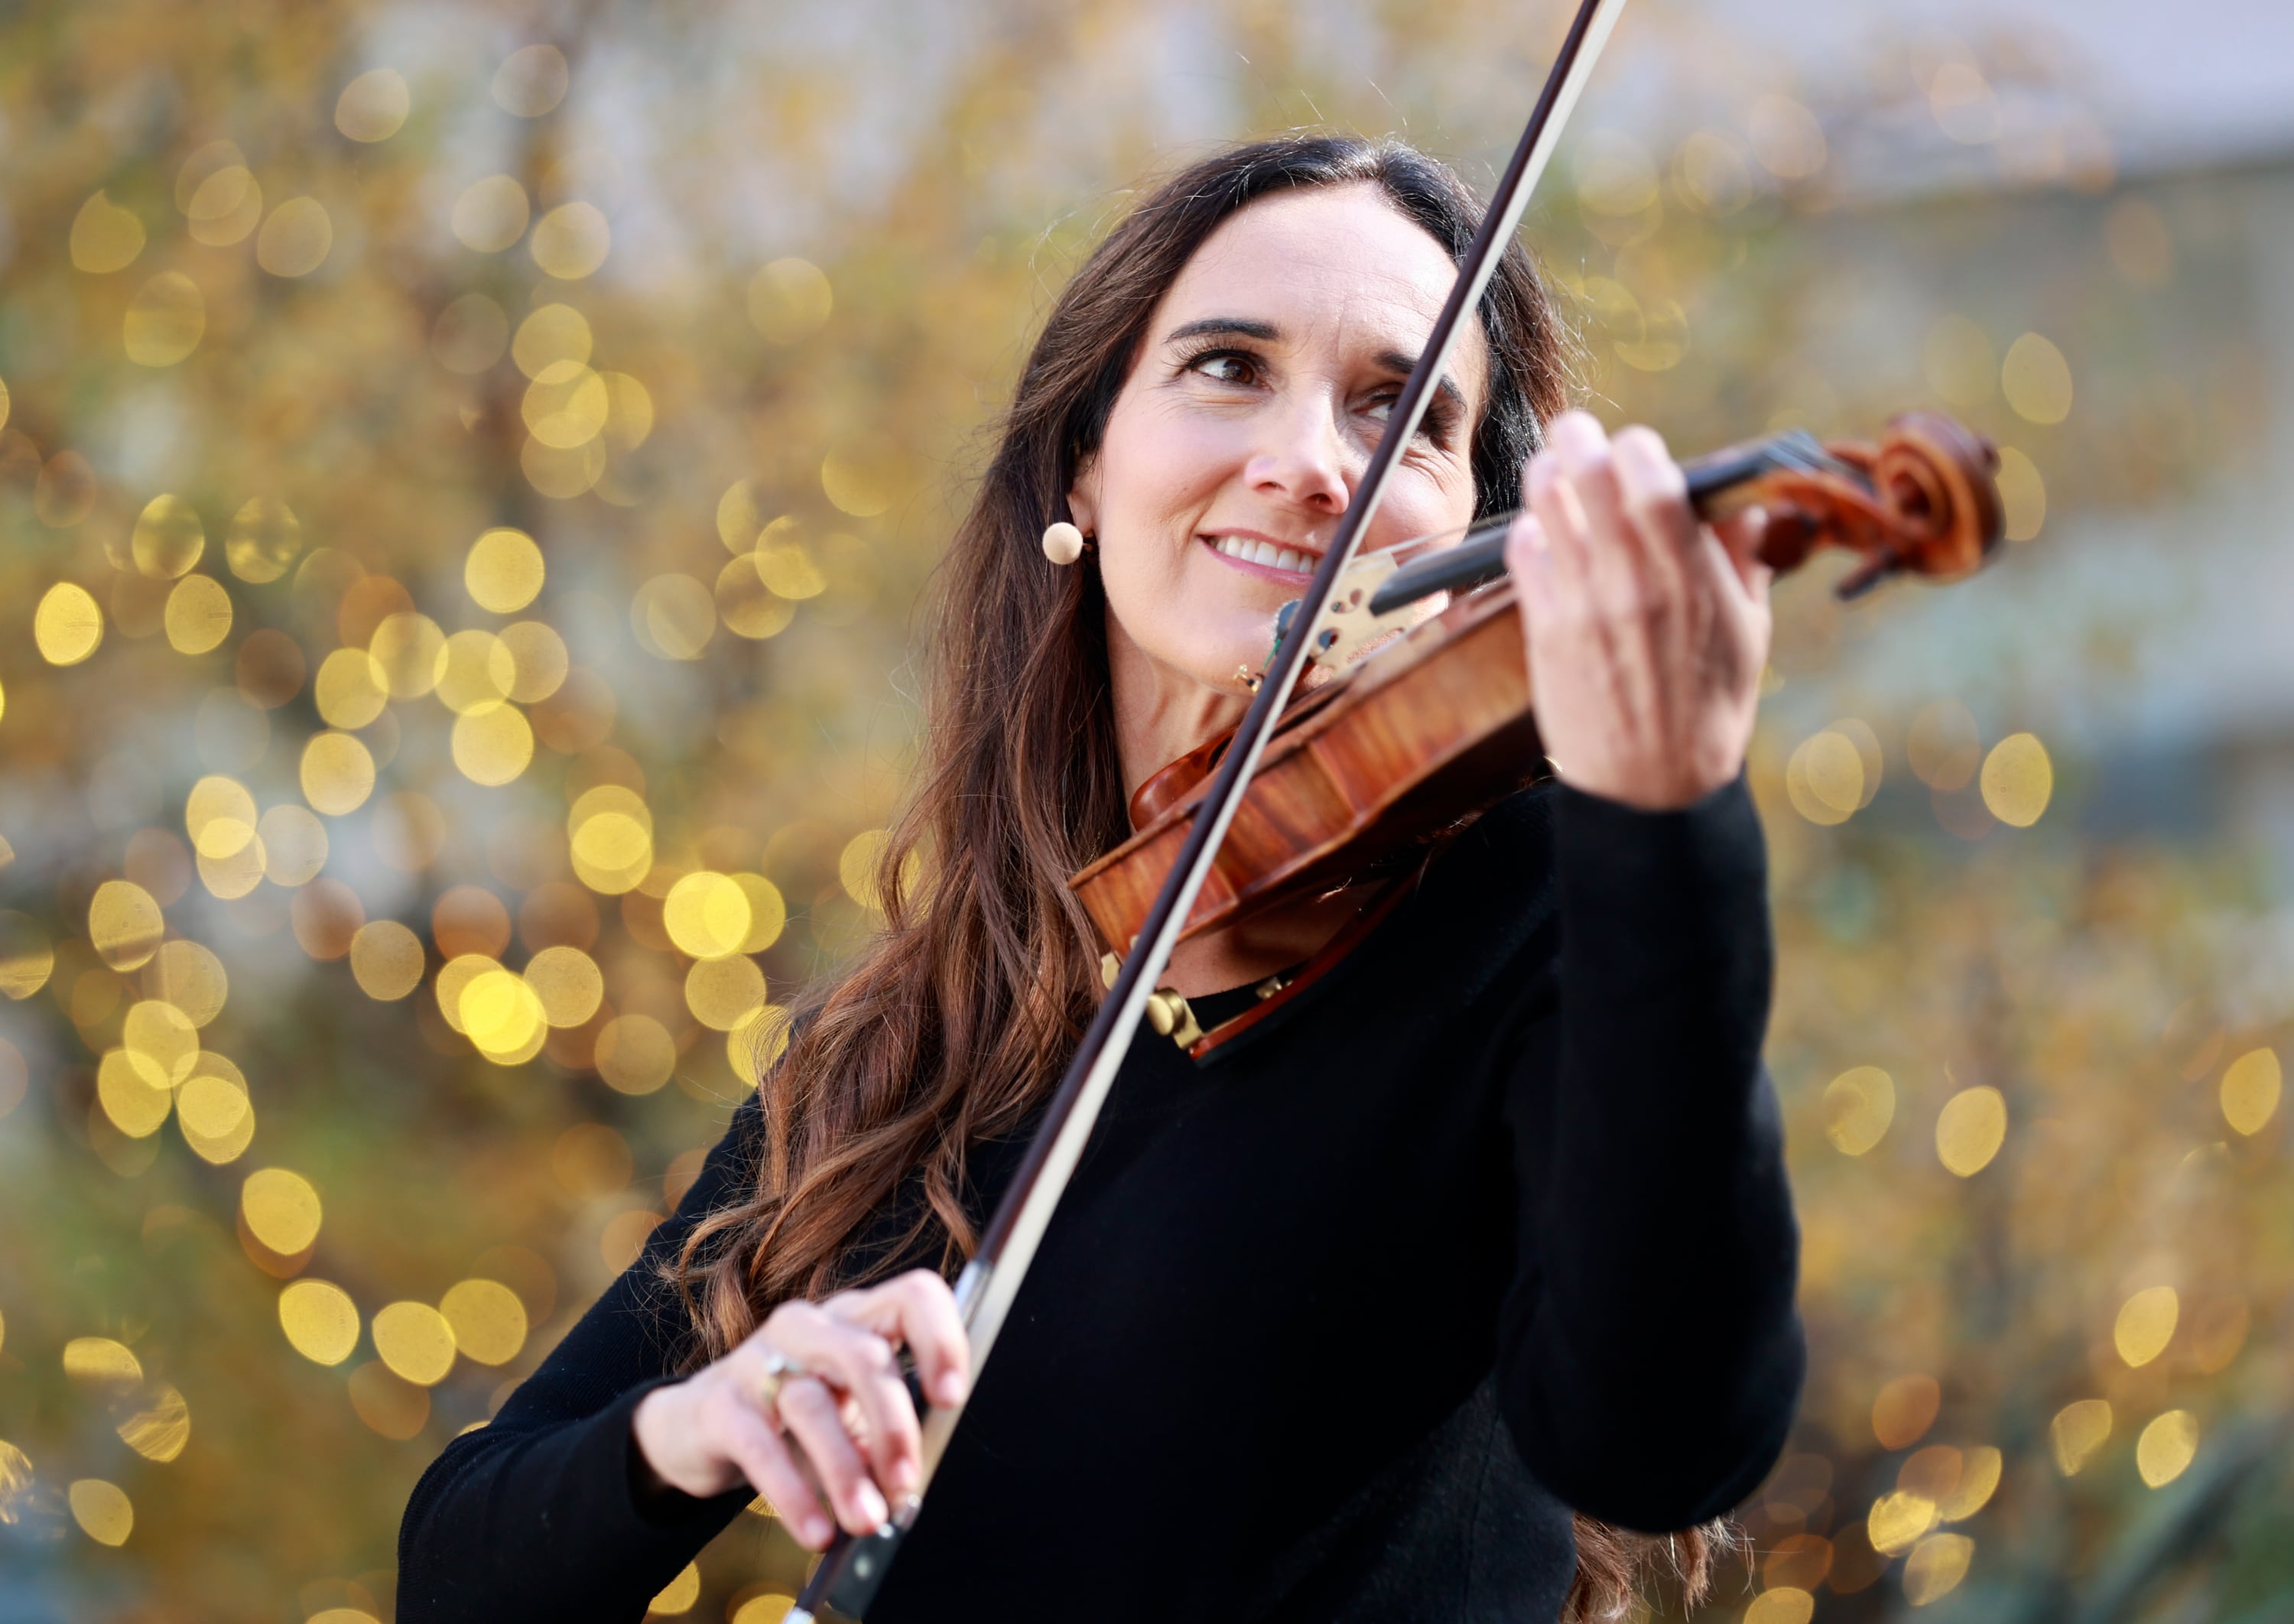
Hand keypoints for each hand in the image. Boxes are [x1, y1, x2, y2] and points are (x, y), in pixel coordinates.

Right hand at [630, 1268, 968, 1549]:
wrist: (697, 1428)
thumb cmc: (794, 1419)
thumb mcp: (850, 1416)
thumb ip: (886, 1434)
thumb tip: (910, 1482)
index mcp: (855, 1318)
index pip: (911, 1297)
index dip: (940, 1340)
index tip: (951, 1400)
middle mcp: (809, 1325)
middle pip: (865, 1355)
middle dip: (894, 1424)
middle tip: (906, 1483)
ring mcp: (758, 1357)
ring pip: (812, 1405)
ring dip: (846, 1471)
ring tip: (866, 1521)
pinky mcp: (720, 1403)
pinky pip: (762, 1449)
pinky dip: (794, 1495)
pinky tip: (817, 1530)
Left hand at [1504, 410, 1772, 809]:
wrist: (1652, 788)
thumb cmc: (1707, 709)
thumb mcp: (1747, 633)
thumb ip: (1742, 559)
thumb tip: (1740, 503)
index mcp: (1690, 580)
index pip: (1654, 482)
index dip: (1639, 448)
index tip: (1637, 446)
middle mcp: (1632, 586)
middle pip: (1592, 479)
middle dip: (1580, 440)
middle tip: (1577, 431)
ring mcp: (1583, 608)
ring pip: (1548, 509)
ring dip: (1545, 476)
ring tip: (1552, 470)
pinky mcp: (1544, 633)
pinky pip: (1524, 558)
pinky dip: (1527, 532)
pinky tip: (1538, 532)